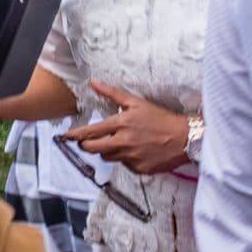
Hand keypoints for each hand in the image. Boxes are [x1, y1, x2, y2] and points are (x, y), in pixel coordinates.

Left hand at [70, 81, 192, 174]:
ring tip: (120, 142)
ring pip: (108, 158)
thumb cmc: (161, 118)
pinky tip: (136, 151)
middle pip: (93, 149)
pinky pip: (124, 165)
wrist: (186, 137)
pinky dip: (126, 159)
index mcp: (121, 124)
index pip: (91, 131)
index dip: (76, 135)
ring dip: (108, 151)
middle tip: (88, 142)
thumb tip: (93, 83)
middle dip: (87, 145)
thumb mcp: (136, 102)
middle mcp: (124, 142)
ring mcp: (131, 157)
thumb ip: (112, 94)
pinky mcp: (140, 169)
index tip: (66, 136)